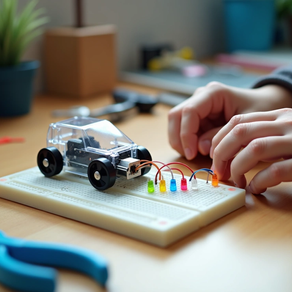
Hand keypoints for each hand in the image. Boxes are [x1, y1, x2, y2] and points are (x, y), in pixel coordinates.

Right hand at [168, 82, 291, 159]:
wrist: (264, 104)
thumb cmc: (259, 109)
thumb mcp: (245, 125)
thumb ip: (221, 135)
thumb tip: (201, 148)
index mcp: (213, 93)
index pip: (189, 111)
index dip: (186, 134)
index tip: (191, 154)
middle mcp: (200, 97)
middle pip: (175, 116)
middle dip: (179, 138)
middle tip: (189, 155)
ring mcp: (197, 106)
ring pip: (176, 123)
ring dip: (180, 141)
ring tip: (194, 154)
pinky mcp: (196, 116)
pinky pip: (183, 129)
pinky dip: (186, 142)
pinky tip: (197, 150)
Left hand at [211, 108, 291, 193]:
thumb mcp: (283, 137)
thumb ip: (262, 138)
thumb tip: (228, 153)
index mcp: (280, 116)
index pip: (238, 121)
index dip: (219, 139)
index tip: (214, 156)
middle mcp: (288, 123)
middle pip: (240, 133)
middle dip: (222, 153)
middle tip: (219, 171)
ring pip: (254, 149)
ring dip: (237, 168)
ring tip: (236, 182)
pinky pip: (275, 170)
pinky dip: (259, 181)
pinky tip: (255, 189)